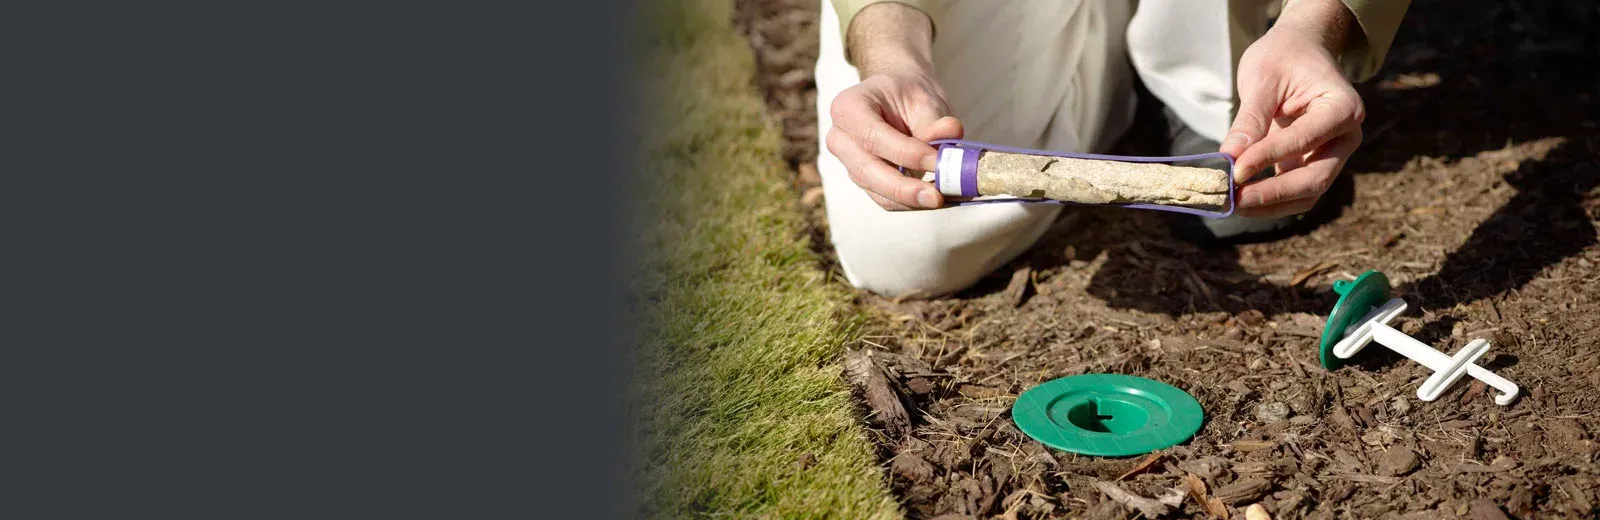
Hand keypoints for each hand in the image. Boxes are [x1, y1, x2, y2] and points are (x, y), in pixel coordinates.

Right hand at [827, 73, 963, 209]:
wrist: (897, 97)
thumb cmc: (907, 93)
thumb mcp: (923, 98)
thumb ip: (934, 120)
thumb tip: (952, 132)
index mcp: (847, 108)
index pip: (872, 136)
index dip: (905, 153)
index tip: (938, 161)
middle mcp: (840, 138)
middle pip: (867, 171)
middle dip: (903, 188)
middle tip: (937, 197)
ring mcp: (849, 163)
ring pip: (876, 190)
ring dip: (911, 199)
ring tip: (945, 198)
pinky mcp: (864, 181)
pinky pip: (886, 199)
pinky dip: (912, 202)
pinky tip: (937, 199)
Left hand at [1221, 1, 1364, 217]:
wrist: (1298, 51)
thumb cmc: (1283, 58)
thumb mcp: (1263, 79)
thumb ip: (1250, 119)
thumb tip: (1230, 158)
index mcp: (1342, 107)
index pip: (1305, 139)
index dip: (1268, 157)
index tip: (1234, 170)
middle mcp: (1346, 136)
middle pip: (1315, 178)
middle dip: (1273, 193)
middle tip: (1233, 200)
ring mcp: (1332, 154)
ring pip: (1308, 193)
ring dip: (1270, 205)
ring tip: (1231, 205)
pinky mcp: (1313, 164)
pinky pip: (1296, 193)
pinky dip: (1270, 201)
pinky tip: (1240, 201)